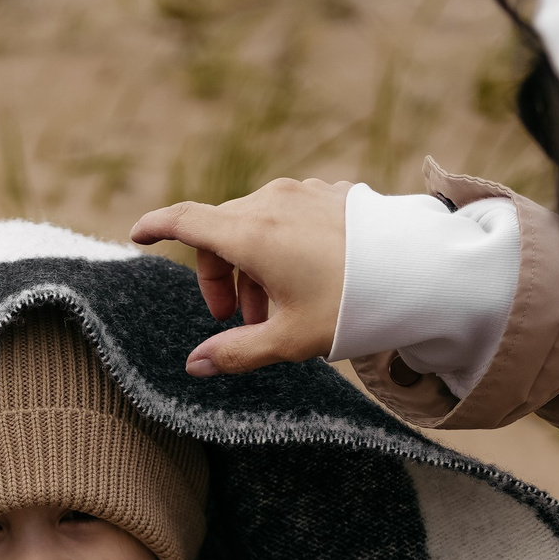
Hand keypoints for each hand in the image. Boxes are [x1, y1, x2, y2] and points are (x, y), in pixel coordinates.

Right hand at [131, 178, 350, 376]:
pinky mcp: (330, 193)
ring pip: (255, 225)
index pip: (185, 220)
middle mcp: (272, 202)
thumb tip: (195, 366)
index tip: (137, 236)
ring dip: (252, 266)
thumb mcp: (289, 339)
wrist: (421, 271)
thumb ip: (236, 352)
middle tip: (235, 321)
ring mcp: (303, 193)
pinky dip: (281, 246)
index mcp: (252, 233)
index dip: (155, 227)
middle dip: (219, 278)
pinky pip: (289, 216)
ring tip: (276, 308)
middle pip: (221, 232)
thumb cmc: (352, 306)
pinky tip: (307, 279)